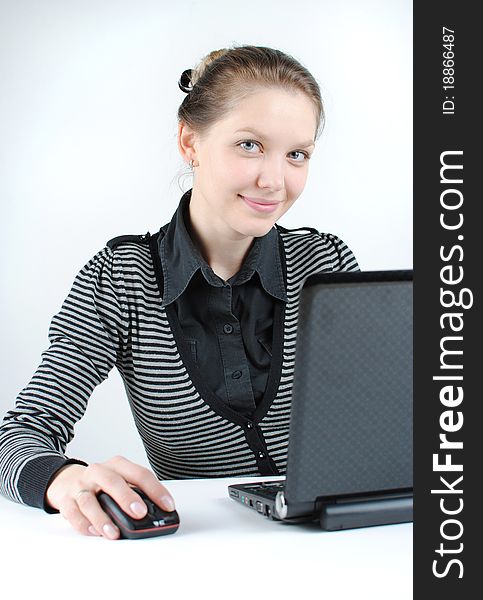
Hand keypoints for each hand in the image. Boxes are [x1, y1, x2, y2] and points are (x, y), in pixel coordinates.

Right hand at [45, 455, 175, 539]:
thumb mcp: (120, 480)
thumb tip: (156, 513)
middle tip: (141, 513)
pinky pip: (74, 514)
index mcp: (117, 464)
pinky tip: (95, 532)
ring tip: (114, 533)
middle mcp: (98, 472)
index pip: (139, 473)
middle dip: (128, 498)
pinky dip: (85, 525)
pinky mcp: (66, 501)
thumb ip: (136, 492)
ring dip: (103, 518)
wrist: (67, 480)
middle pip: (113, 481)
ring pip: (90, 501)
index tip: (168, 505)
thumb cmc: (102, 483)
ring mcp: (81, 486)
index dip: (156, 489)